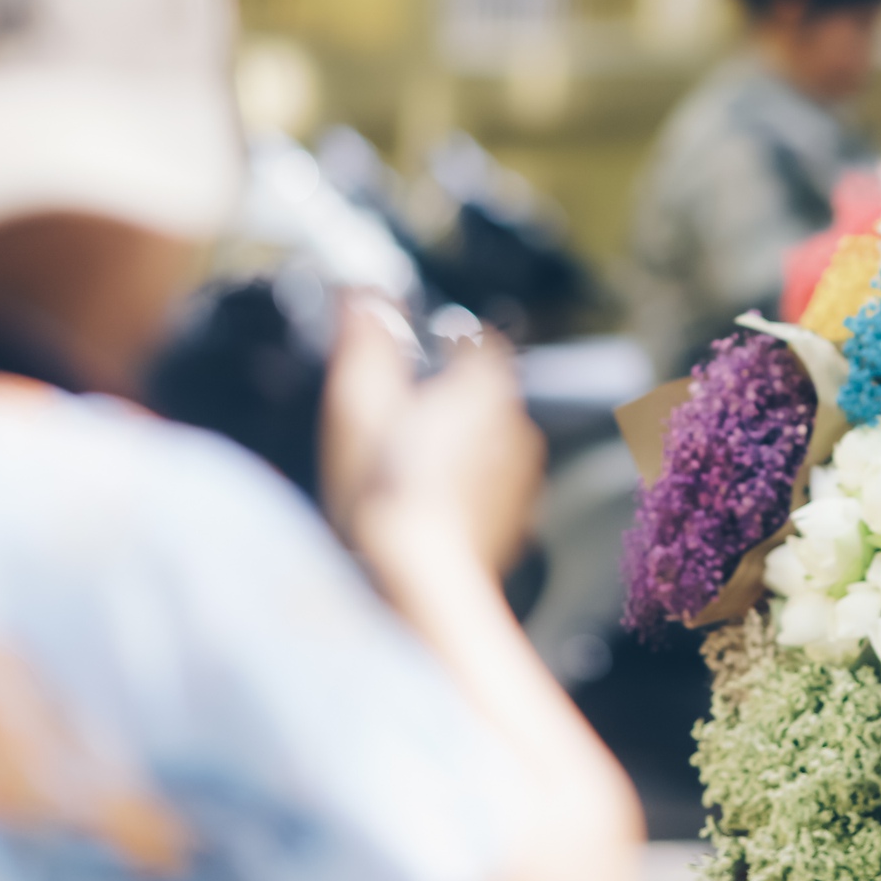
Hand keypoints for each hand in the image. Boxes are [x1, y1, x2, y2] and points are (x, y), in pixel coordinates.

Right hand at [323, 298, 542, 578]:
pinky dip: (469, 486)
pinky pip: (493, 484)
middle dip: (452, 400)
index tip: (426, 351)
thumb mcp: (357, 409)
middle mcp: (515, 425)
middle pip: (486, 393)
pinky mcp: (518, 517)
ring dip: (462, 445)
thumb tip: (364, 298)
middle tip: (403, 423)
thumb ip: (364, 345)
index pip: (479, 342)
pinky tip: (432, 505)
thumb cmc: (386, 495)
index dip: (450, 343)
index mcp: (482, 388)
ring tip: (413, 471)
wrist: (420, 582)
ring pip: (492, 440)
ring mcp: (522, 475)